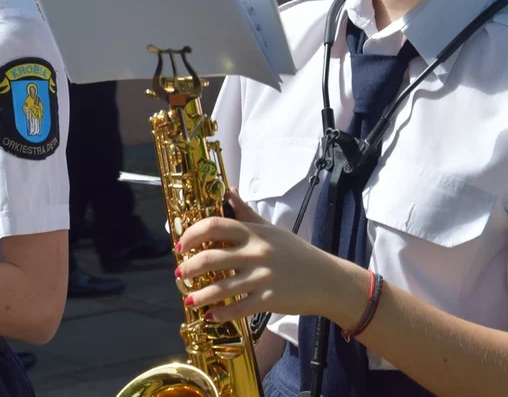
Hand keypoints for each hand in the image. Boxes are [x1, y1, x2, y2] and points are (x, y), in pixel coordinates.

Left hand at [175, 190, 363, 326]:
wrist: (327, 279)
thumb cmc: (297, 253)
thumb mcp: (272, 229)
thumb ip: (246, 213)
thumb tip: (229, 191)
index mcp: (254, 233)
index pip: (215, 226)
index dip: (192, 234)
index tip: (181, 245)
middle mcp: (255, 252)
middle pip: (210, 258)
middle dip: (189, 268)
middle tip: (180, 274)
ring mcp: (262, 277)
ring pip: (220, 288)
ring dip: (198, 295)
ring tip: (189, 300)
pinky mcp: (268, 299)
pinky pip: (238, 309)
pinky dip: (220, 314)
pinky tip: (210, 316)